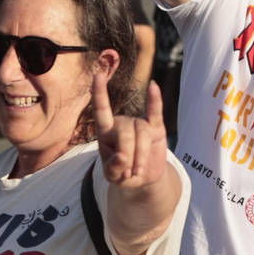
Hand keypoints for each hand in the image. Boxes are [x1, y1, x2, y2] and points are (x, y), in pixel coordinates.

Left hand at [93, 73, 165, 190]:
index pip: (101, 110)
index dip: (99, 93)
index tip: (98, 75)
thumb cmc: (122, 173)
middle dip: (128, 154)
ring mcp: (139, 123)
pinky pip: (155, 112)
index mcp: (105, 131)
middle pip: (125, 132)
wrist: (143, 179)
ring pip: (142, 134)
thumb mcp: (112, 176)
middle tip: (129, 172)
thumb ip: (113, 168)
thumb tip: (123, 157)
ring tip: (137, 171)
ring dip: (140, 157)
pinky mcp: (155, 127)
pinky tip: (153, 86)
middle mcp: (121, 123)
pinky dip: (155, 99)